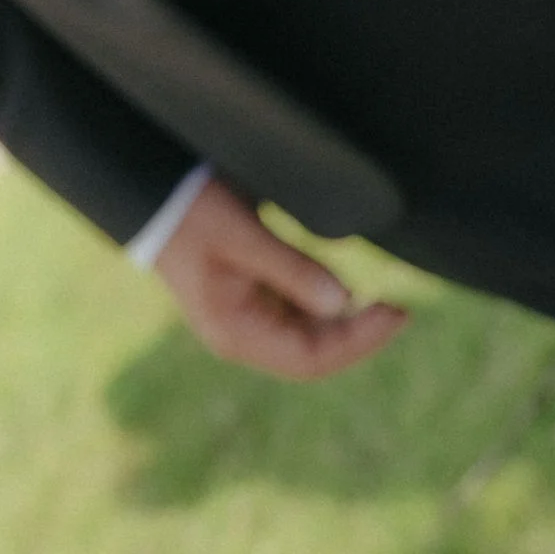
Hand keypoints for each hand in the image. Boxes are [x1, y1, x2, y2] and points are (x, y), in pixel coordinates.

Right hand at [148, 177, 408, 379]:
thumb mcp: (244, 235)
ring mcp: (246, 319)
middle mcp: (242, 335)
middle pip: (312, 355)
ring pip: (307, 337)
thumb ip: (293, 269)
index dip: (358, 342)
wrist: (154, 194)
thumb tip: (343, 302)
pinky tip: (347, 290)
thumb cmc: (194, 211)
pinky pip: (297, 315)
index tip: (396, 313)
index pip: (309, 358)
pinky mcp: (250, 297)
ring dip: (345, 325)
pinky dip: (326, 306)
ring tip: (383, 300)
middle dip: (357, 337)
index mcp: (236, 332)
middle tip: (400, 309)